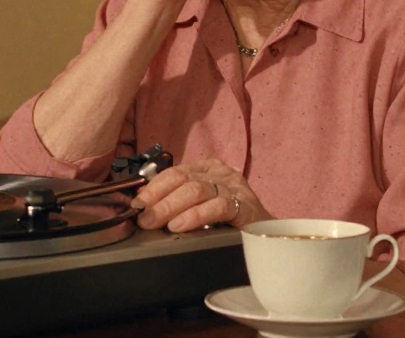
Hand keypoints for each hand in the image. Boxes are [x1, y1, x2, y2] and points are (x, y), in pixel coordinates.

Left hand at [131, 158, 269, 231]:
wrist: (267, 235)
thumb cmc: (229, 221)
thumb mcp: (201, 205)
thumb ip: (178, 201)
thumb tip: (145, 207)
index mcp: (206, 169)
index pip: (174, 172)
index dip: (153, 187)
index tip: (137, 203)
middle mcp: (219, 174)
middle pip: (183, 180)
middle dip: (158, 199)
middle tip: (142, 218)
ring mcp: (233, 188)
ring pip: (196, 191)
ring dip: (171, 207)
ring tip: (156, 222)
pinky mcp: (245, 206)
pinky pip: (217, 207)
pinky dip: (195, 216)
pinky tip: (180, 225)